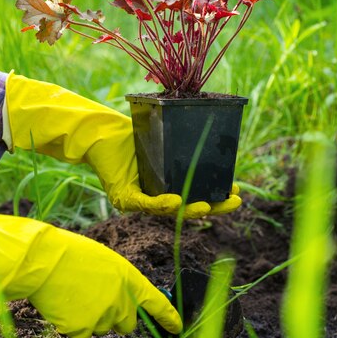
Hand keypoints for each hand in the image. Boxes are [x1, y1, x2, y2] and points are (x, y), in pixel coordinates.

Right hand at [0, 214, 181, 337]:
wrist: (46, 261)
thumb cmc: (73, 254)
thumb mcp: (106, 261)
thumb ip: (119, 283)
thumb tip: (122, 300)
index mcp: (130, 279)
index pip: (157, 303)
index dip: (168, 317)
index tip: (177, 328)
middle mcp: (122, 301)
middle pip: (128, 323)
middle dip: (118, 317)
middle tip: (97, 299)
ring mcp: (103, 317)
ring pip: (103, 327)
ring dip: (94, 318)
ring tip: (76, 294)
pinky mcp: (83, 329)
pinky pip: (83, 333)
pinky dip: (75, 323)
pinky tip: (65, 304)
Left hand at [5, 73, 241, 218]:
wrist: (99, 131)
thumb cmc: (130, 134)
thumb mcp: (160, 139)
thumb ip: (180, 142)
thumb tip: (212, 126)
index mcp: (165, 187)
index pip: (194, 196)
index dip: (216, 197)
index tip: (236, 191)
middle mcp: (153, 198)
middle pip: (186, 209)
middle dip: (213, 208)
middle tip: (234, 202)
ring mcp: (138, 200)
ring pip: (167, 211)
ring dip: (190, 209)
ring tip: (208, 207)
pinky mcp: (123, 196)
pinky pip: (144, 203)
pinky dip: (161, 203)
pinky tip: (176, 202)